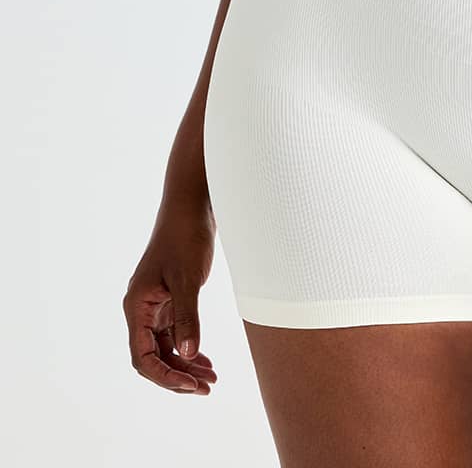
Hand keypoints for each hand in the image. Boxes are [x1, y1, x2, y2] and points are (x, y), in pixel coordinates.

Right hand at [123, 192, 218, 394]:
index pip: (143, 356)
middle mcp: (142, 309)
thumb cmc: (185, 236)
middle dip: (177, 376)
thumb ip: (187, 317)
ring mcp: (155, 305)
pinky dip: (188, 348)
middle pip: (153, 357)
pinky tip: (205, 359)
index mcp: (137, 306)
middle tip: (207, 387)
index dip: (164, 376)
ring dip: (185, 365)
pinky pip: (174, 334)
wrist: (191, 206)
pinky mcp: (169, 299)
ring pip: (165, 347)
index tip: (190, 385)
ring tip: (211, 379)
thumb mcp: (188, 279)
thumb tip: (188, 354)